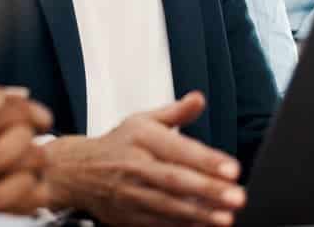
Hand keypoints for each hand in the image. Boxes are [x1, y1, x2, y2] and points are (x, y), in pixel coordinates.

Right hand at [0, 81, 53, 224]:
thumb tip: (21, 93)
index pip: (1, 101)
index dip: (26, 108)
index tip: (41, 118)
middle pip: (17, 130)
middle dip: (32, 136)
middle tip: (39, 143)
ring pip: (22, 163)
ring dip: (33, 163)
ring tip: (33, 168)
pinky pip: (16, 196)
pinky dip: (27, 193)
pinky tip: (26, 191)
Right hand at [42, 91, 245, 225]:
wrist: (76, 171)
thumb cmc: (118, 145)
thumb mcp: (143, 120)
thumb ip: (175, 112)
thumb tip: (198, 99)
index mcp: (142, 137)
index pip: (179, 149)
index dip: (207, 160)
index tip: (232, 169)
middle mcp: (136, 165)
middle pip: (175, 180)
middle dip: (208, 190)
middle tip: (237, 196)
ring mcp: (131, 193)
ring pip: (168, 206)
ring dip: (199, 214)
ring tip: (226, 218)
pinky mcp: (128, 216)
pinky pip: (158, 223)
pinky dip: (181, 226)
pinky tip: (203, 226)